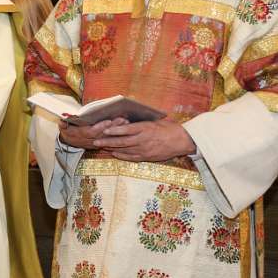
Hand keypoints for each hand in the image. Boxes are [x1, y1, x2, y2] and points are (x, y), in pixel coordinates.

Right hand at [58, 116, 125, 149]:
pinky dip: (117, 136)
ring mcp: (95, 143)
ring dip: (117, 131)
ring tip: (126, 122)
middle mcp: (89, 140)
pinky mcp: (99, 144)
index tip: (108, 121)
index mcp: (80, 135)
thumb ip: (64, 124)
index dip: (100, 127)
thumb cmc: (67, 130)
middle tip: (122, 119)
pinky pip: (110, 140)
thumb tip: (62, 121)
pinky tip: (125, 129)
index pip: (91, 132)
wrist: (68, 141)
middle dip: (113, 127)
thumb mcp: (63, 126)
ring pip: (108, 137)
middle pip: (103, 134)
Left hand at [60, 117, 195, 161]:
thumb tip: (128, 119)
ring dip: (111, 148)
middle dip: (107, 141)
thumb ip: (142, 122)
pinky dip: (121, 156)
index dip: (114, 130)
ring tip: (101, 147)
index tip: (105, 129)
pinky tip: (114, 154)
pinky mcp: (146, 157)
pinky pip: (131, 157)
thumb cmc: (169, 128)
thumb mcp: (155, 121)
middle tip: (96, 141)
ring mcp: (144, 150)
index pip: (127, 130)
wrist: (182, 141)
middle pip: (122, 142)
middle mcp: (143, 140)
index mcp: (146, 129)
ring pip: (124, 150)